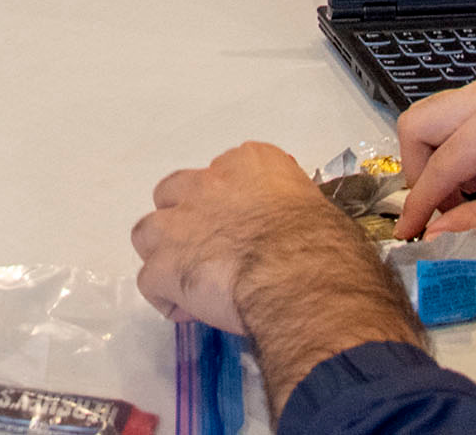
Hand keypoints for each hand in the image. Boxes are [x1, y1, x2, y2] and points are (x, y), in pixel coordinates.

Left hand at [133, 142, 422, 408]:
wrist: (301, 280)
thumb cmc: (327, 248)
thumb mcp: (320, 213)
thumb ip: (291, 213)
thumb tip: (294, 238)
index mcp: (251, 163)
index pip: (228, 170)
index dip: (233, 203)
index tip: (249, 228)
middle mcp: (207, 183)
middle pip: (175, 193)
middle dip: (185, 220)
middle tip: (209, 251)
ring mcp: (180, 222)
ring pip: (149, 232)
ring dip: (164, 254)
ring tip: (188, 281)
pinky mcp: (165, 264)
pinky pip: (149, 281)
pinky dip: (165, 297)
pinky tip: (187, 312)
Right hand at [395, 69, 475, 244]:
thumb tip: (441, 236)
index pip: (441, 162)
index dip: (420, 202)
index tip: (410, 231)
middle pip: (419, 123)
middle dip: (417, 171)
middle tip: (438, 210)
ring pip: (432, 115)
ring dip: (433, 158)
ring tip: (462, 195)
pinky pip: (454, 113)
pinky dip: (451, 145)